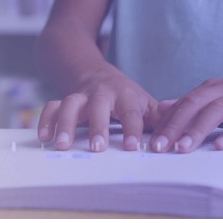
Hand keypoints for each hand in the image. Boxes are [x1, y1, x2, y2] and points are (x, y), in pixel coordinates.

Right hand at [38, 67, 159, 151]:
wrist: (97, 75)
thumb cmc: (125, 97)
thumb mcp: (144, 102)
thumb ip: (159, 117)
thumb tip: (178, 129)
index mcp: (125, 95)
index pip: (130, 112)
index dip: (132, 129)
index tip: (132, 148)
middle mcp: (101, 93)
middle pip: (98, 105)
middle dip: (97, 126)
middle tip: (96, 148)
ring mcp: (80, 96)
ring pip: (70, 104)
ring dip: (65, 124)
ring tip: (62, 145)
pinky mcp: (64, 100)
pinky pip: (51, 106)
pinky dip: (45, 120)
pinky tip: (44, 137)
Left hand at [150, 73, 222, 152]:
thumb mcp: (216, 98)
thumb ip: (190, 103)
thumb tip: (161, 109)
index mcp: (209, 88)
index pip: (182, 105)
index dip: (165, 123)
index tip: (151, 142)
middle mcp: (222, 90)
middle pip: (192, 106)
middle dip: (173, 127)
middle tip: (160, 147)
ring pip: (215, 112)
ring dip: (197, 131)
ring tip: (182, 148)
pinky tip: (221, 146)